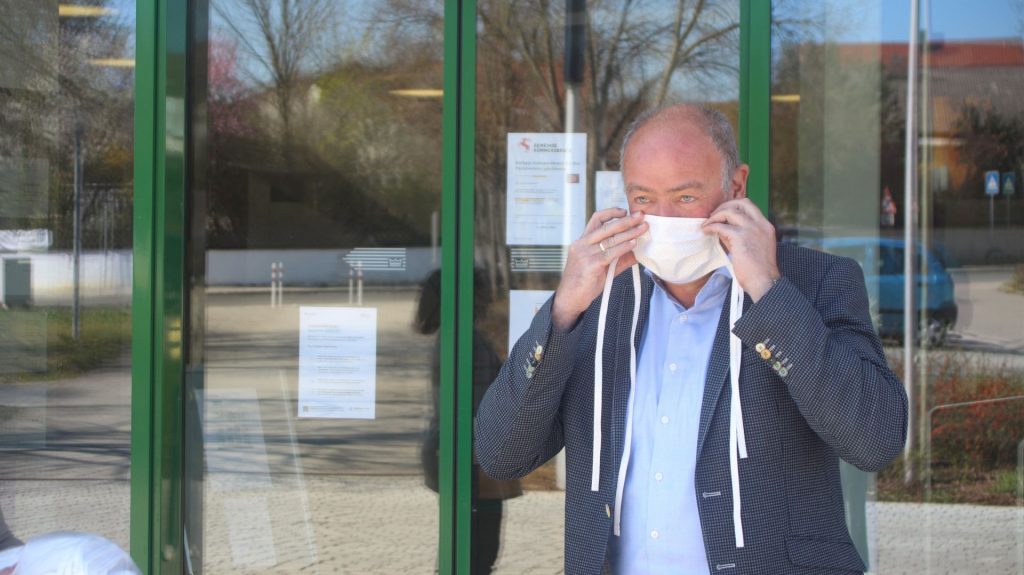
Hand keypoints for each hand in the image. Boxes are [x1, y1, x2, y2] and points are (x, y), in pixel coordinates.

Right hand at [551, 208, 646, 329]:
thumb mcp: (601, 267)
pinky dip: (623, 247)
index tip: (625, 211)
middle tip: (641, 215)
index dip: (611, 212)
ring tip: (643, 228)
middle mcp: (582, 244)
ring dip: (629, 232)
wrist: (570, 299)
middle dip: (626, 220)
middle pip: (607, 227)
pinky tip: (634, 243)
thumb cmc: (585, 283)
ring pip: (610, 239)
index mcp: (583, 241)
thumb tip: (638, 251)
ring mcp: (585, 254)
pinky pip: (610, 253)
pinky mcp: (590, 265)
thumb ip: (618, 258)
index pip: (596, 219)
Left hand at [702, 198, 779, 300]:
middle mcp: (760, 224)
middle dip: (724, 206)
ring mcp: (751, 229)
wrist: (764, 281)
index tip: (723, 213)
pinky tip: (706, 231)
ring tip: (707, 225)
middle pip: (741, 203)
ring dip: (715, 216)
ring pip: (729, 211)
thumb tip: (722, 228)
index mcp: (766, 226)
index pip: (750, 206)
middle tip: (713, 216)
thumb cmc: (758, 270)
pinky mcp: (740, 237)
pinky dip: (711, 226)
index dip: (734, 206)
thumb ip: (739, 235)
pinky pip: (721, 226)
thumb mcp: (753, 247)